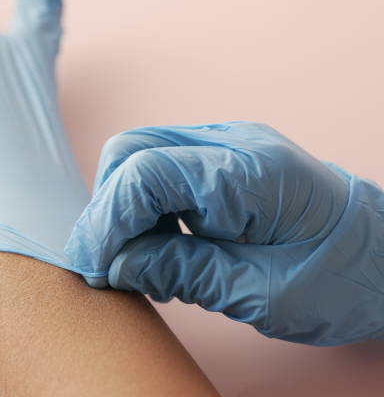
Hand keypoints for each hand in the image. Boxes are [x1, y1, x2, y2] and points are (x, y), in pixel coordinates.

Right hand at [64, 121, 383, 345]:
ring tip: (133, 260)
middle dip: (107, 209)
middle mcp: (232, 143)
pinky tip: (156, 244)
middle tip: (105, 265)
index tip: (95, 267)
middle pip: (131, 152)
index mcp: (250, 172)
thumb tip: (117, 265)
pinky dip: (142, 207)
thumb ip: (184, 273)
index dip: (107, 220)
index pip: (146, 173)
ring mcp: (225, 146)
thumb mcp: (264, 293)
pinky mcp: (219, 160)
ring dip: (122, 208)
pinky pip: (159, 169)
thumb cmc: (342, 279)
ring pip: (138, 157)